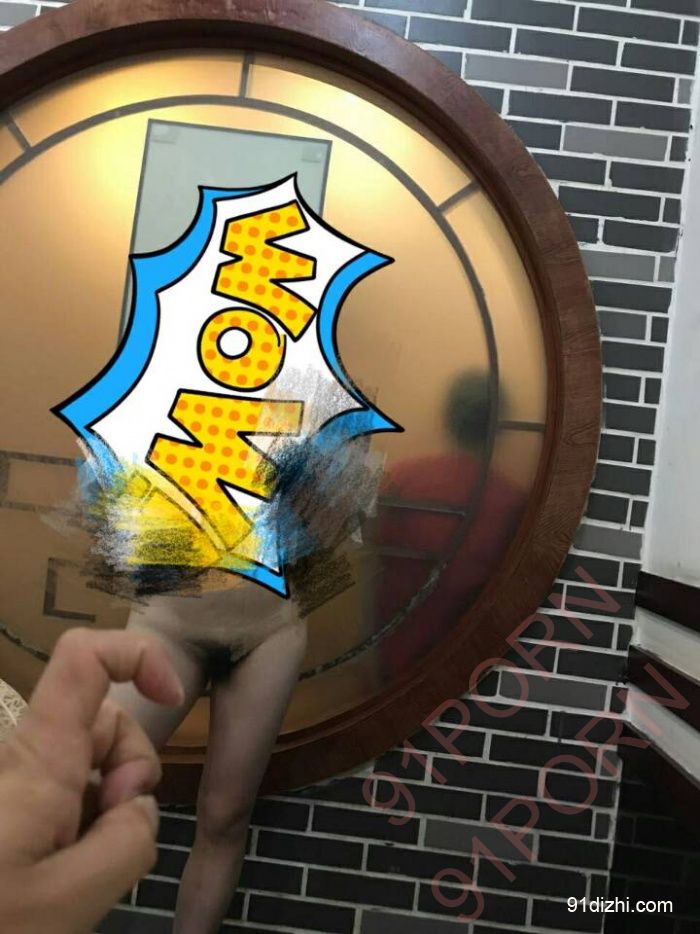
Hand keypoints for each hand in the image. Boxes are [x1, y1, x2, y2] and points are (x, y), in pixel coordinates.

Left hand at [0, 627, 184, 933]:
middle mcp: (26, 757)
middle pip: (103, 719)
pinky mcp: (12, 812)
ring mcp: (17, 785)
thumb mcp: (65, 902)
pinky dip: (87, 825)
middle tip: (114, 830)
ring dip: (110, 806)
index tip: (171, 698)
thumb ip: (126, 844)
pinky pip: (67, 797)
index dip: (138, 655)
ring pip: (90, 763)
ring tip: (84, 867)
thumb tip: (139, 809)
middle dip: (133, 766)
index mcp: (38, 758)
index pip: (84, 657)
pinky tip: (70, 871)